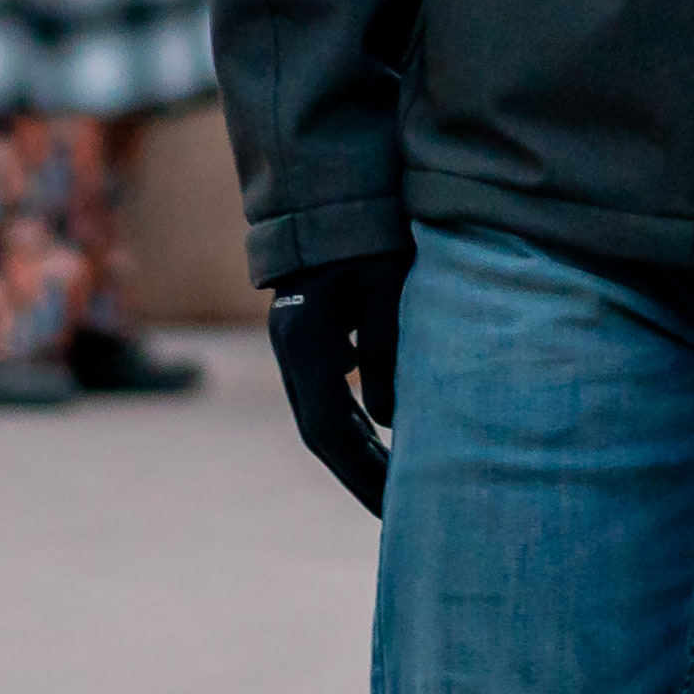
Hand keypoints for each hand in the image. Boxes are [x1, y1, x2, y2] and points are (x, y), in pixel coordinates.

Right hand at [265, 250, 404, 515]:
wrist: (330, 179)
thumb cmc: (366, 229)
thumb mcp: (385, 287)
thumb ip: (388, 352)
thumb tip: (390, 422)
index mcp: (306, 346)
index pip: (332, 433)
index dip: (363, 478)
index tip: (397, 514)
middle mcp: (292, 350)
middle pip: (323, 433)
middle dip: (360, 475)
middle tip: (401, 514)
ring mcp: (296, 342)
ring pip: (325, 413)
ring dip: (360, 450)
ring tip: (400, 484)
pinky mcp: (311, 331)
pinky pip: (331, 390)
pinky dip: (358, 418)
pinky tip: (388, 431)